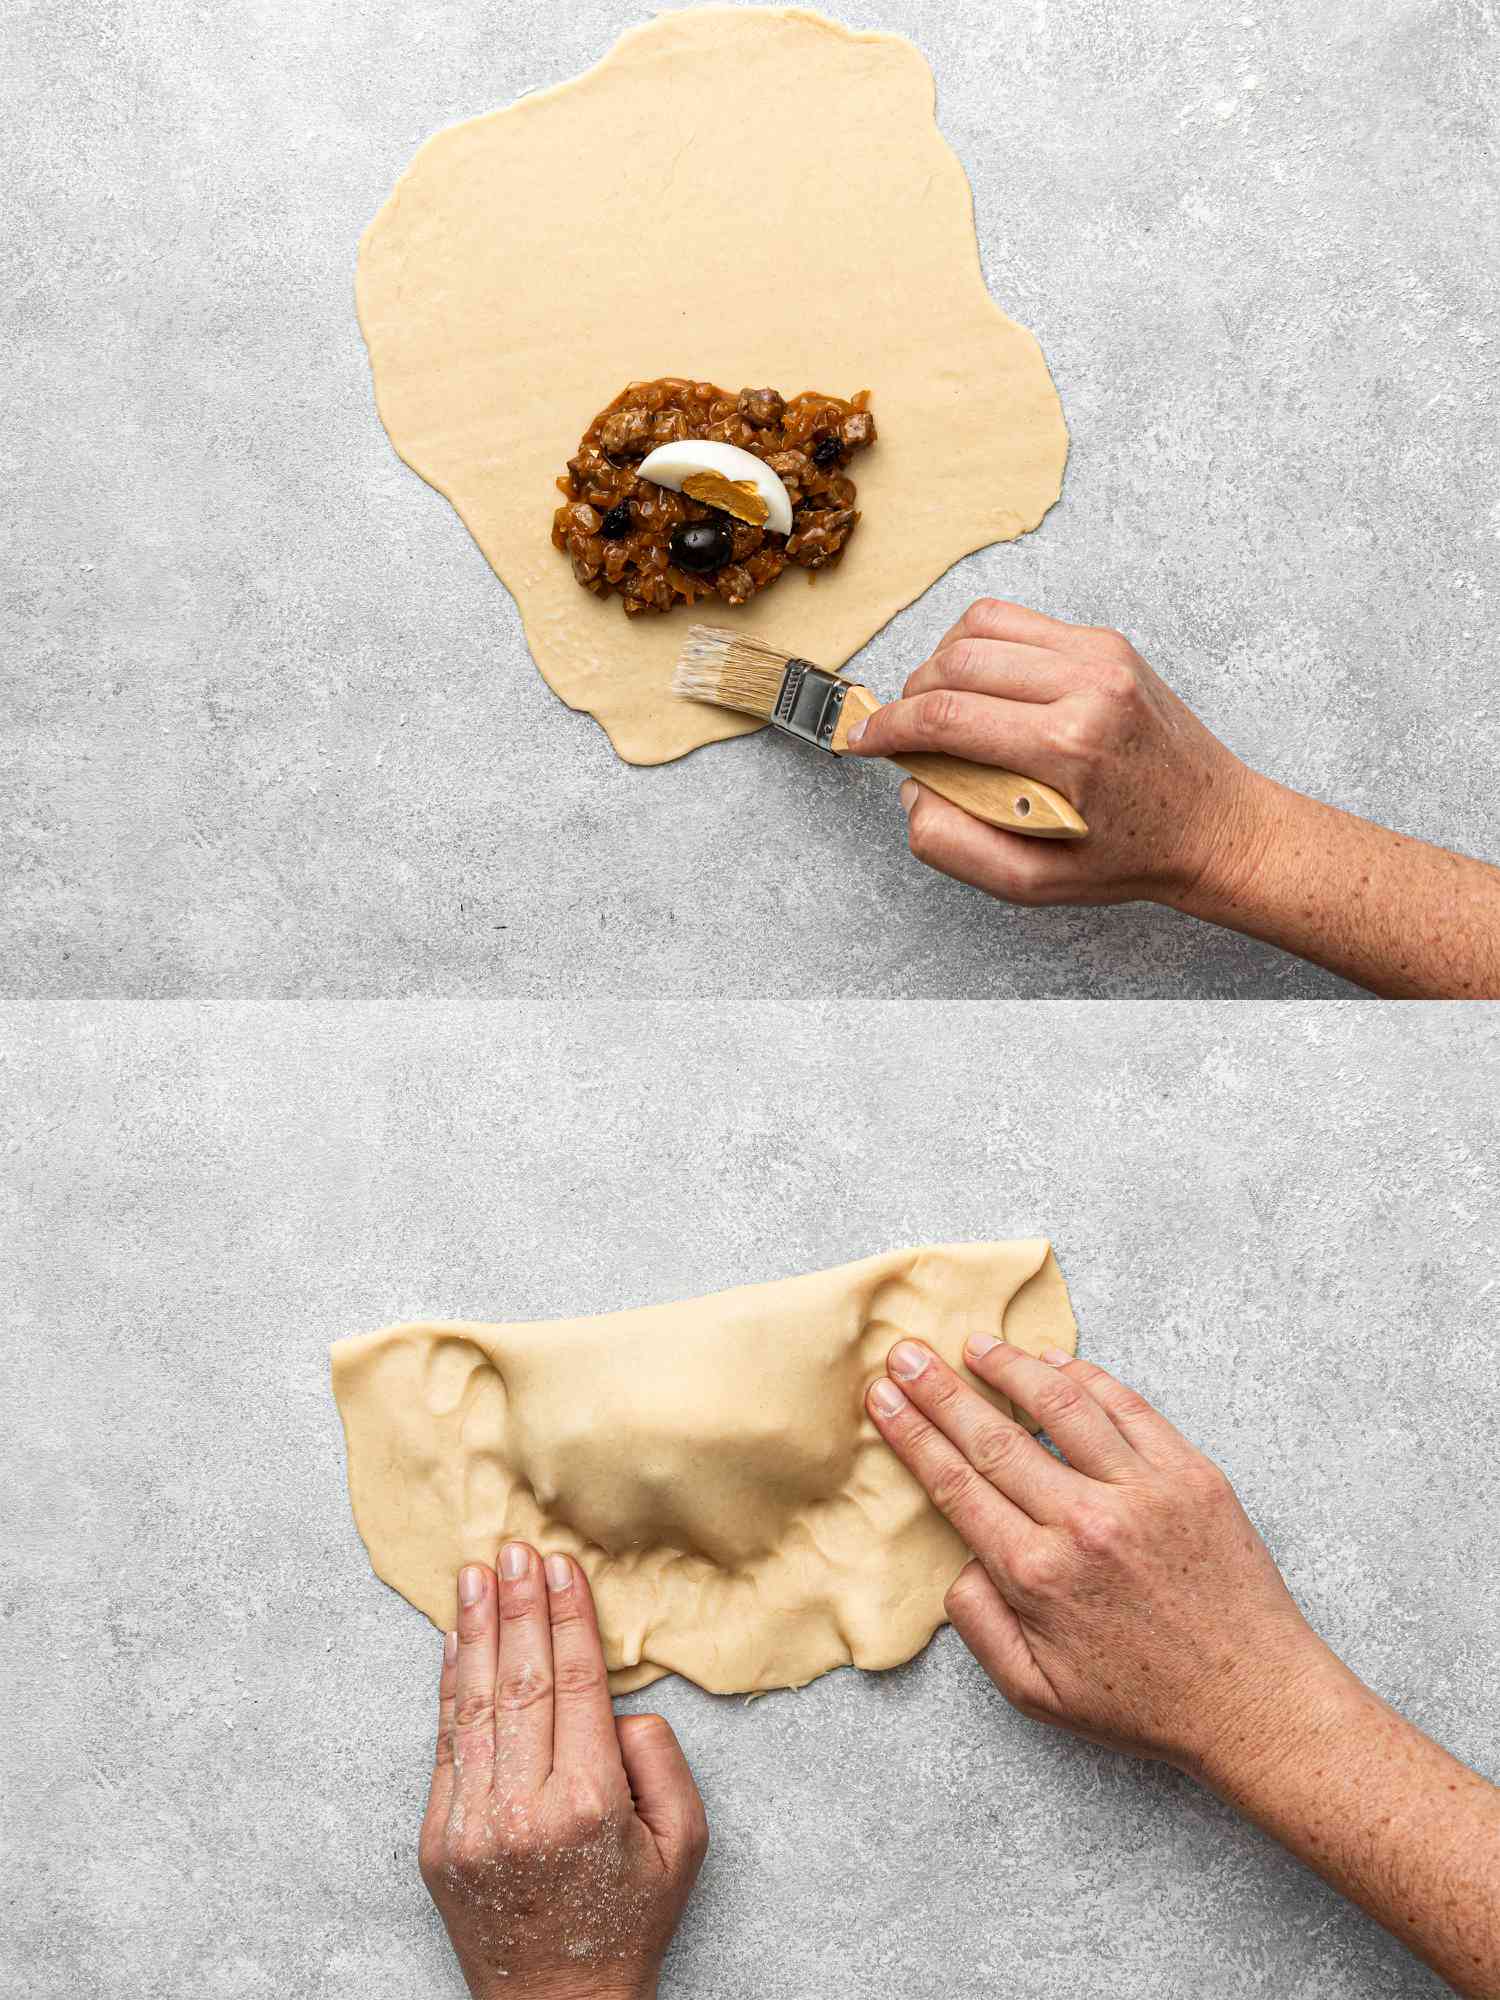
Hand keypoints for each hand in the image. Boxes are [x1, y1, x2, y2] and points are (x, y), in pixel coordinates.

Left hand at [419, 1546, 707, 1999]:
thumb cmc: (629, 1920)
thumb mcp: (683, 1843)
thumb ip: (659, 1760)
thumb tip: (613, 1704)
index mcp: (589, 1805)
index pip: (575, 1684)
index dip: (568, 1617)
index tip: (561, 1565)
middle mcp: (523, 1810)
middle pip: (521, 1681)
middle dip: (518, 1607)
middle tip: (514, 1548)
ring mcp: (471, 1825)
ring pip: (474, 1704)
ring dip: (475, 1631)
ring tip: (474, 1575)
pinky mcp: (437, 1839)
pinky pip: (445, 1743)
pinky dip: (450, 1684)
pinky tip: (456, 1641)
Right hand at [843, 598, 1258, 909]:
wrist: (1216, 826)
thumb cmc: (1130, 856)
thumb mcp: (1033, 882)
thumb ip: (955, 844)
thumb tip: (911, 792)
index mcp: (1068, 746)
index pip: (945, 717)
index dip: (886, 728)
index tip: (860, 741)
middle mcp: (1087, 686)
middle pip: (955, 662)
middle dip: (908, 696)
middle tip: (901, 734)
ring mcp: (1102, 655)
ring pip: (981, 626)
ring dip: (941, 662)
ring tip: (937, 707)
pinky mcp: (1108, 643)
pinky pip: (1020, 623)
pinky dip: (983, 648)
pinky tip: (983, 688)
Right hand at [865, 1337, 1334, 1777]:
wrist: (1255, 1700)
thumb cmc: (1142, 1703)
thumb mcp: (1035, 1693)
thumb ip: (979, 1625)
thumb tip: (958, 1561)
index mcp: (1038, 1575)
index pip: (957, 1483)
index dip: (913, 1434)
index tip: (884, 1397)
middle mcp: (1086, 1522)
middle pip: (995, 1435)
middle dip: (940, 1389)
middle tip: (906, 1351)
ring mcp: (1143, 1491)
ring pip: (1062, 1404)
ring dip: (1011, 1366)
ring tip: (977, 1343)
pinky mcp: (1192, 1475)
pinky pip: (1129, 1408)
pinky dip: (1087, 1376)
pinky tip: (1055, 1361)